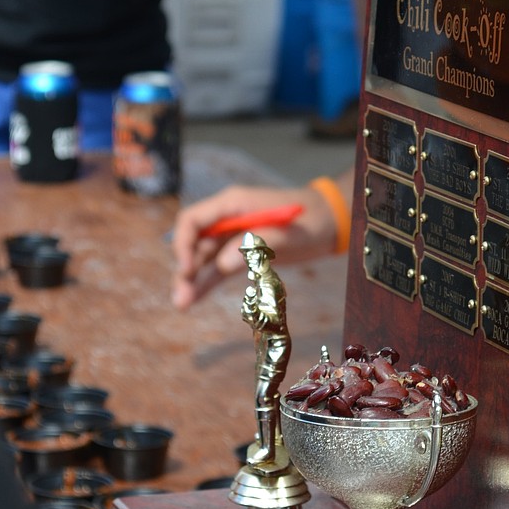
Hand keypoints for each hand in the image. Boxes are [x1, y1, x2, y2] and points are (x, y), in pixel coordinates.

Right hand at [171, 182, 342, 309]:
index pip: (194, 220)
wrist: (328, 222)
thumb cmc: (310, 220)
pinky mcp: (241, 253)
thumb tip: (222, 265)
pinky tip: (192, 300)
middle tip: (180, 297)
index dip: (183, 244)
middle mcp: (227, 218)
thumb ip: (256, 245)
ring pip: (202, 258)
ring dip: (191, 280)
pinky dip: (205, 283)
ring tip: (181, 305)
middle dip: (184, 268)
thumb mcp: (288, 231)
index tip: (186, 269)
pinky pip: (217, 269)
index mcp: (233, 203)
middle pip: (194, 242)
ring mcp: (232, 236)